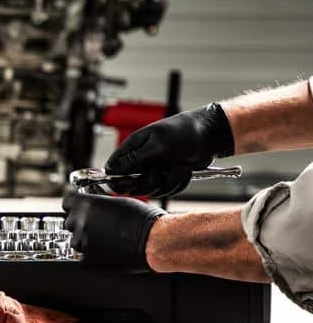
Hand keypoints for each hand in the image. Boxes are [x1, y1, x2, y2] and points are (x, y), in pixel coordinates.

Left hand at [62, 191, 165, 270]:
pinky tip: (107, 251)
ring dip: (85, 240)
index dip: (74, 206)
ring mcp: (82, 243)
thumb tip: (94, 207)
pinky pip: (83, 257)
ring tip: (105, 240)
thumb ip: (99, 203)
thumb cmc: (143, 220)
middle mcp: (80, 223)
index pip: (67, 203)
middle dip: (80, 224)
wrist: (153, 242)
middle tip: (97, 227)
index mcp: (86, 205)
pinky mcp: (87, 261)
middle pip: (69, 222)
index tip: (79, 209)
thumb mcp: (118, 201)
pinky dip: (92, 255)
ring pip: (75, 241)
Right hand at [104, 103, 234, 197]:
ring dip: (170, 180)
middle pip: (134, 185)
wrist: (211, 135)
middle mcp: (142, 159)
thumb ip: (133, 159)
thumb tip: (111, 169)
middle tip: (161, 171)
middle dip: (151, 182)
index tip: (129, 184)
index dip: (118, 180)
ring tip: (179, 165)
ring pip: (154, 189)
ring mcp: (156, 168)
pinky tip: (185, 168)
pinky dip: (179, 181)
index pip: (114, 168)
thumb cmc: (184, 133)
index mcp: (134, 147)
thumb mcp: (157, 146)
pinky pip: (168, 189)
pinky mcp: (168, 175)